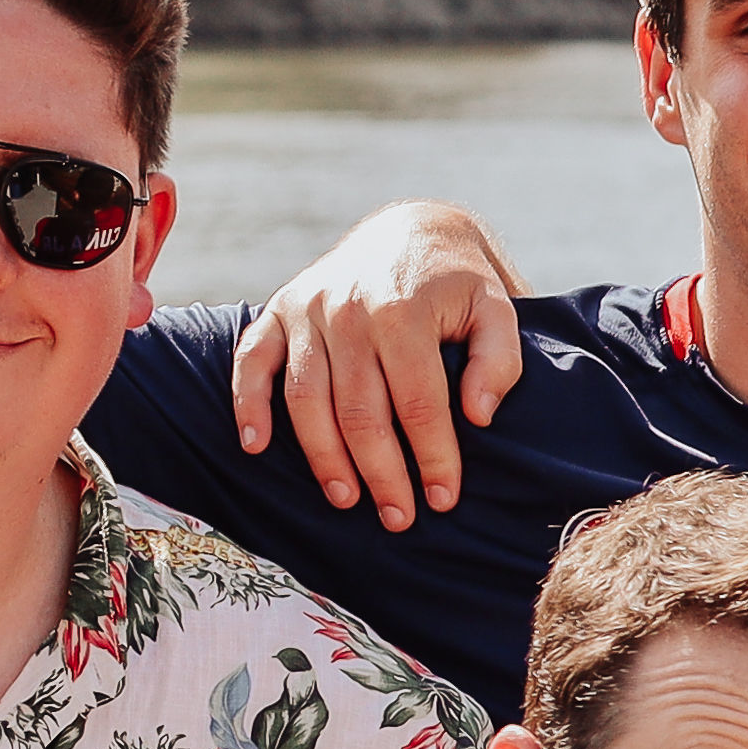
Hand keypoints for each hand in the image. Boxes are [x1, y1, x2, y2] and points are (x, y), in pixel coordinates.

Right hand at [229, 198, 522, 523]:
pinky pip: (251, 362)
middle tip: (398, 517)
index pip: (419, 402)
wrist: (410, 231)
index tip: (444, 499)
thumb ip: (498, 361)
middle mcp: (348, 311)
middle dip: (380, 471)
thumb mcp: (498, 308)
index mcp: (404, 311)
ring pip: (305, 398)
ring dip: (323, 456)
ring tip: (346, 499)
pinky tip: (256, 447)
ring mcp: (306, 311)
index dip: (433, 456)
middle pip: (360, 410)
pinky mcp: (277, 311)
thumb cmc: (459, 284)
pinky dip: (248, 404)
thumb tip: (478, 417)